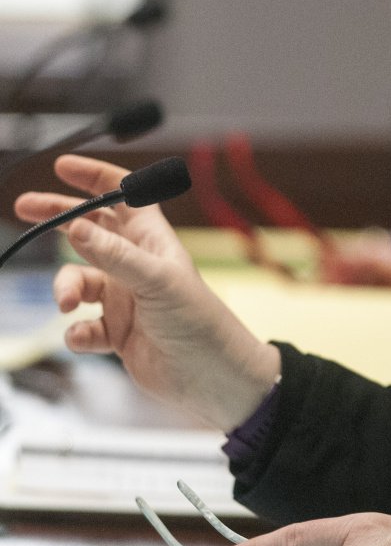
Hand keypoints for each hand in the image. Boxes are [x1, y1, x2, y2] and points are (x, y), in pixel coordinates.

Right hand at [13, 154, 279, 429]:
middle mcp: (137, 265)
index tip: (63, 166)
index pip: (125, 197)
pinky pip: (81, 326)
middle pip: (90, 232)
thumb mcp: (156, 281)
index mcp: (153, 242)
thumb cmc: (199, 322)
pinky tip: (88, 337)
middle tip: (24, 207)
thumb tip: (74, 225)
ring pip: (79, 282)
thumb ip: (113, 255)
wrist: (212, 379)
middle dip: (58, 219)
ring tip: (69, 304)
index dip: (97, 178)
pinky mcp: (117, 333)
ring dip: (66, 289)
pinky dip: (76, 331)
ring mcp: (126, 298)